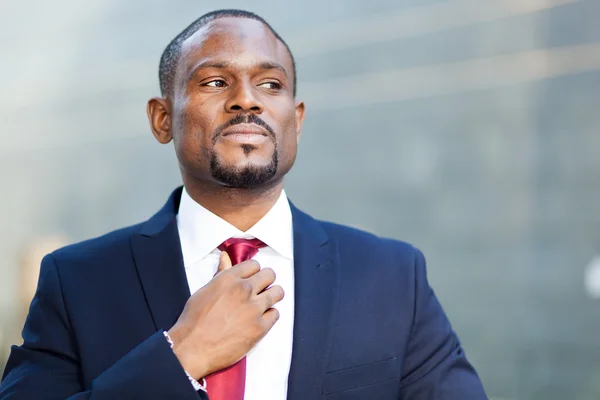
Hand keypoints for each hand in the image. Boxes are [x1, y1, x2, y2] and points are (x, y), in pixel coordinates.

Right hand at [167, 251, 283, 379]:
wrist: (193, 348)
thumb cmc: (194, 320)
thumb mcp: (205, 290)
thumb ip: (221, 273)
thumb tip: (226, 256)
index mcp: (229, 279)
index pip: (254, 265)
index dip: (253, 272)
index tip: (252, 279)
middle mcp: (243, 290)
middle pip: (269, 275)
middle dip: (266, 281)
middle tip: (260, 290)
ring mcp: (253, 308)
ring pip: (278, 292)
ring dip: (272, 296)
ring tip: (264, 303)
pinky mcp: (260, 327)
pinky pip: (275, 314)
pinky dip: (269, 316)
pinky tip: (260, 319)